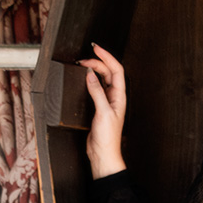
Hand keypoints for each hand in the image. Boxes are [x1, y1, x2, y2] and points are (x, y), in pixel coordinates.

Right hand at [79, 43, 127, 178]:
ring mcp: (107, 102)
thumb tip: (90, 75)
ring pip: (102, 79)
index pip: (116, 70)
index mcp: (120, 96)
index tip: (96, 49)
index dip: (107, 57)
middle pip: (108, 72)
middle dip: (97, 62)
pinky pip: (95, 89)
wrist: (103, 154)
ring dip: (93, 70)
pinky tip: (83, 79)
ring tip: (82, 65)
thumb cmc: (107, 138)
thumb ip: (97, 92)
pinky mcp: (98, 107)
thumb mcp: (103, 112)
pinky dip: (89, 81)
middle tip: (83, 60)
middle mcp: (115, 97)